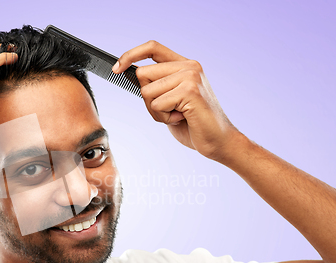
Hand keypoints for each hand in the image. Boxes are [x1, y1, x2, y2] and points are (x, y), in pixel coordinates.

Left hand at [112, 40, 241, 161]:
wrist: (219, 141)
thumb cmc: (193, 124)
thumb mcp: (171, 100)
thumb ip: (157, 85)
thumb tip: (129, 73)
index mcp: (184, 65)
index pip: (152, 48)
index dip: (131, 55)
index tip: (117, 68)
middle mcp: (188, 66)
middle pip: (142, 75)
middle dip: (147, 99)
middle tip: (169, 110)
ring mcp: (190, 76)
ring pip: (147, 92)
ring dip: (157, 111)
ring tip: (178, 115)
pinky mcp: (190, 91)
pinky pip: (157, 104)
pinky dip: (164, 118)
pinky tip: (183, 119)